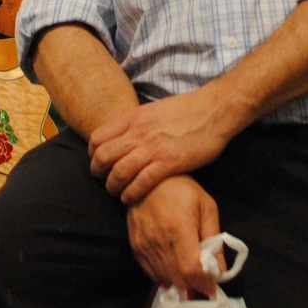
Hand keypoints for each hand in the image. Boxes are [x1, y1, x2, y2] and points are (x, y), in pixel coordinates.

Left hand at [89, 89, 240, 204]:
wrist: (214, 110)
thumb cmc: (187, 110)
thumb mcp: (154, 110)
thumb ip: (137, 123)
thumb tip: (125, 133)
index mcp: (134, 119)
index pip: (97, 138)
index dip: (93, 154)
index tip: (98, 163)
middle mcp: (139, 133)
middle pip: (103, 157)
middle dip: (98, 173)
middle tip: (103, 181)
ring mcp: (153, 148)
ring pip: (119, 172)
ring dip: (113, 186)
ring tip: (116, 193)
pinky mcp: (169, 162)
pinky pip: (141, 182)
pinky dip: (131, 193)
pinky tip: (130, 198)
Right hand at [126, 176, 220, 296]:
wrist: (148, 178)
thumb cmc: (182, 189)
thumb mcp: (207, 208)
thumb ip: (215, 239)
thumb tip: (221, 270)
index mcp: (179, 229)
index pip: (191, 269)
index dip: (203, 284)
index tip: (212, 288)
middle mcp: (159, 241)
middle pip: (178, 279)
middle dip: (194, 285)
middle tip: (203, 279)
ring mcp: (144, 245)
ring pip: (164, 278)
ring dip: (179, 281)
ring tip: (189, 272)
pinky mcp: (135, 247)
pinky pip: (151, 273)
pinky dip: (165, 275)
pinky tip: (173, 266)